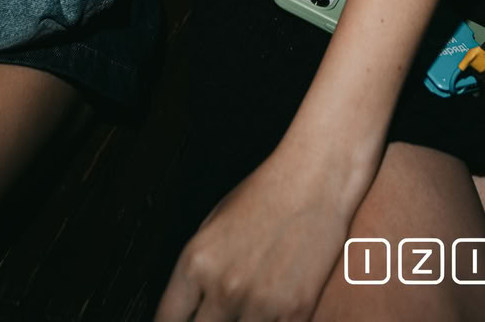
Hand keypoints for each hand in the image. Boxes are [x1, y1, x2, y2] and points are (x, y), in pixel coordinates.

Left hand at [154, 149, 357, 321]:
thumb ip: (197, 272)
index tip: (184, 319)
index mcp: (197, 263)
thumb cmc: (268, 192)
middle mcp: (225, 287)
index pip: (167, 319)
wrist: (317, 177)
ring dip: (241, 321)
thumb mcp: (214, 223)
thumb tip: (188, 308)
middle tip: (219, 312)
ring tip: (251, 299)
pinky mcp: (295, 311)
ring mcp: (260, 303)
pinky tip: (273, 306)